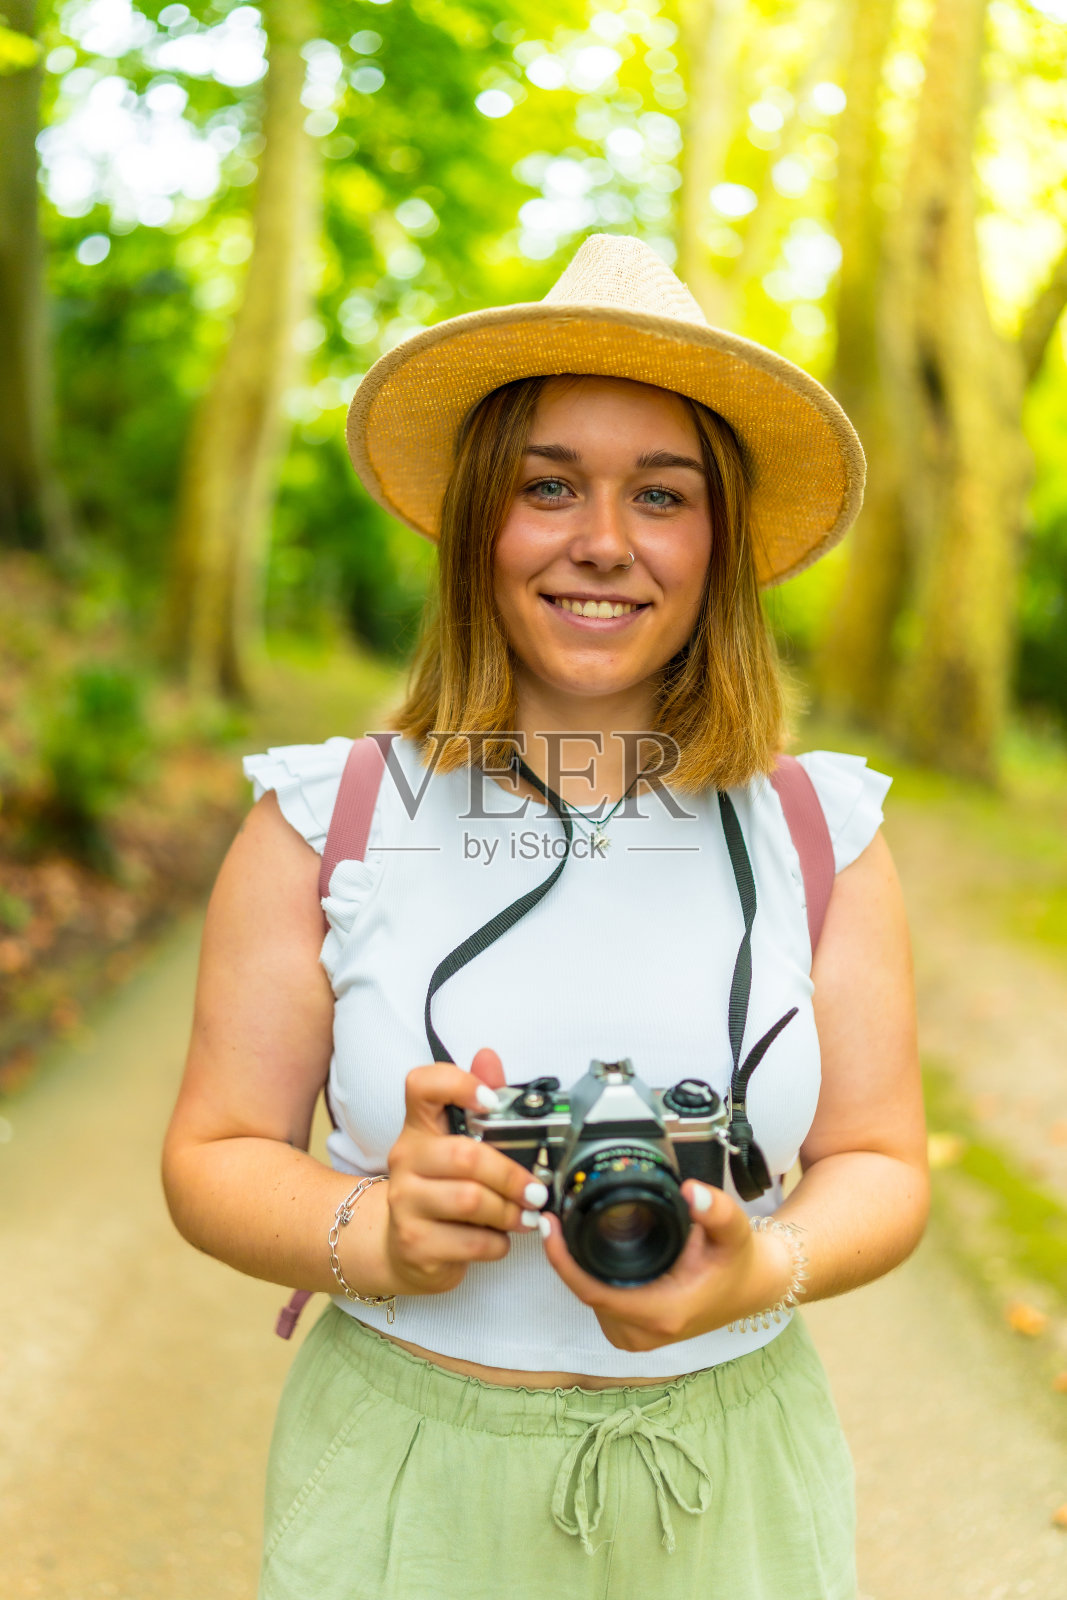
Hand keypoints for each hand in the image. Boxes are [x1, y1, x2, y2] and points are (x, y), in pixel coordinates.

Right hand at [384, 1049, 547, 1296]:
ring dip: (509, 1212)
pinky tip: (499, 1239)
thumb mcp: (460, 1146)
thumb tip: (489, 1058)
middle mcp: (405, 1159)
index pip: (422, 1085)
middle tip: (536, 1190)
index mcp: (419, 1127)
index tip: (491, 1102)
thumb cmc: (442, 1190)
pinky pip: (470, 1241)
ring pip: (469, 1200)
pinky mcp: (414, 1242)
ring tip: (525, 1217)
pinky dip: (497, 1243)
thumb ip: (480, 1102)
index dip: (458, 1084)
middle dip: (510, 1175)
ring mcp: (404, 1202)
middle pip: (464, 1155)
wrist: (406, 1249)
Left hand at [538, 1183, 791, 1350]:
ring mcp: (637, 1338)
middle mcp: (644, 1333)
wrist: (752, 1286)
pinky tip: (587, 1253)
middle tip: (557, 1216)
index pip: (592, 1290)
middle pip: (584, 1293)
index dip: (563, 1259)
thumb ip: (715, 1209)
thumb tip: (691, 1192)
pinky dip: (590, 1278)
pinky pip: (599, 1304)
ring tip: (568, 1229)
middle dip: (567, 1257)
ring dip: (577, 1268)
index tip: (549, 1226)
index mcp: (661, 1313)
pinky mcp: (634, 1334)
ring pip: (589, 1300)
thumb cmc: (738, 1260)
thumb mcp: (733, 1230)